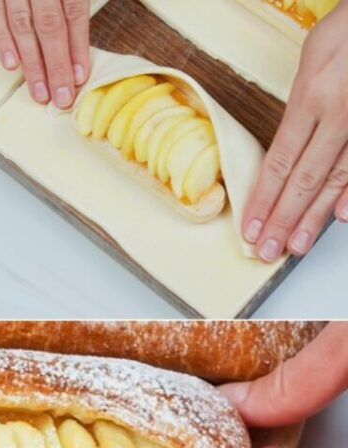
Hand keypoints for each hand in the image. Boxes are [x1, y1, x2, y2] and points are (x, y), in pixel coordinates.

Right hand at [0, 0, 89, 107]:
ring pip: (22, 27)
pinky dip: (3, 42)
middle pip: (50, 27)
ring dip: (32, 65)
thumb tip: (77, 45)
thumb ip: (71, 4)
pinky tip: (12, 65)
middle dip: (56, 66)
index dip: (78, 47)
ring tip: (40, 93)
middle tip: (62, 97)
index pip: (74, 12)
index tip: (79, 78)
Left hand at [242, 2, 347, 260]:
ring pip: (336, 178)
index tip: (249, 227)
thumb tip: (288, 144)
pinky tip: (342, 217)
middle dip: (282, 219)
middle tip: (266, 251)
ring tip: (295, 245)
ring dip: (314, 217)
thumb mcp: (314, 56)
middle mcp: (338, 114)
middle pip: (303, 178)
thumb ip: (302, 102)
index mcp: (311, 96)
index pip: (279, 161)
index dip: (262, 199)